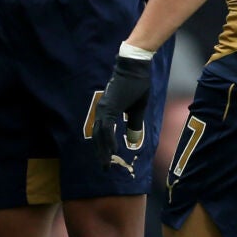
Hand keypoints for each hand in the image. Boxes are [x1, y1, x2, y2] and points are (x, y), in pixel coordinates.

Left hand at [92, 54, 152, 169]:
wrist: (135, 68)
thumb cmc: (137, 85)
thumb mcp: (137, 108)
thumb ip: (134, 123)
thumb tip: (132, 139)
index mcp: (108, 111)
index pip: (102, 134)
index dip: (104, 148)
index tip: (107, 161)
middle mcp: (103, 111)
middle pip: (98, 137)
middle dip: (101, 153)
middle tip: (104, 169)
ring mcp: (104, 108)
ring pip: (100, 134)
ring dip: (103, 150)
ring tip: (106, 163)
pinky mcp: (110, 107)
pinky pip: (107, 127)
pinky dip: (109, 140)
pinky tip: (112, 150)